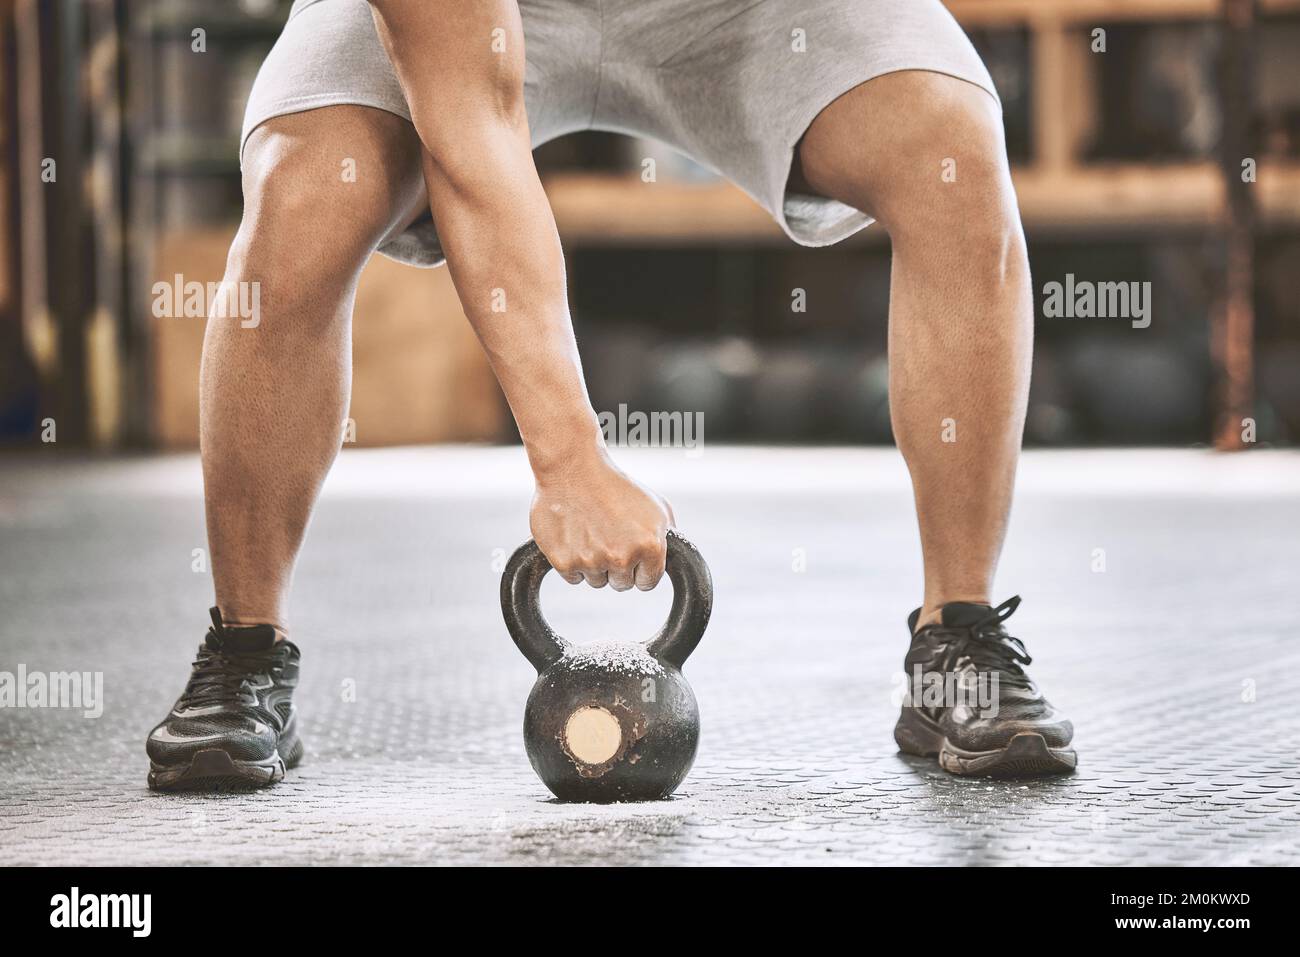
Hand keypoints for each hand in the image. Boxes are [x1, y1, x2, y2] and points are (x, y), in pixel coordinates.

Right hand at [530, 450, 674, 590]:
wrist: (573, 469)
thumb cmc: (614, 485)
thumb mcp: (656, 506)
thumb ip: (667, 537)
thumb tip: (671, 560)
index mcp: (649, 546)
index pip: (648, 582)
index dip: (640, 569)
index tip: (632, 557)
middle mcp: (621, 558)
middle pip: (622, 584)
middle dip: (617, 567)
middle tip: (608, 539)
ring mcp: (591, 562)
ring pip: (596, 581)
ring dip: (595, 564)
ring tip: (591, 533)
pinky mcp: (564, 562)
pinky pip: (574, 577)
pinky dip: (573, 562)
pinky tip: (575, 537)